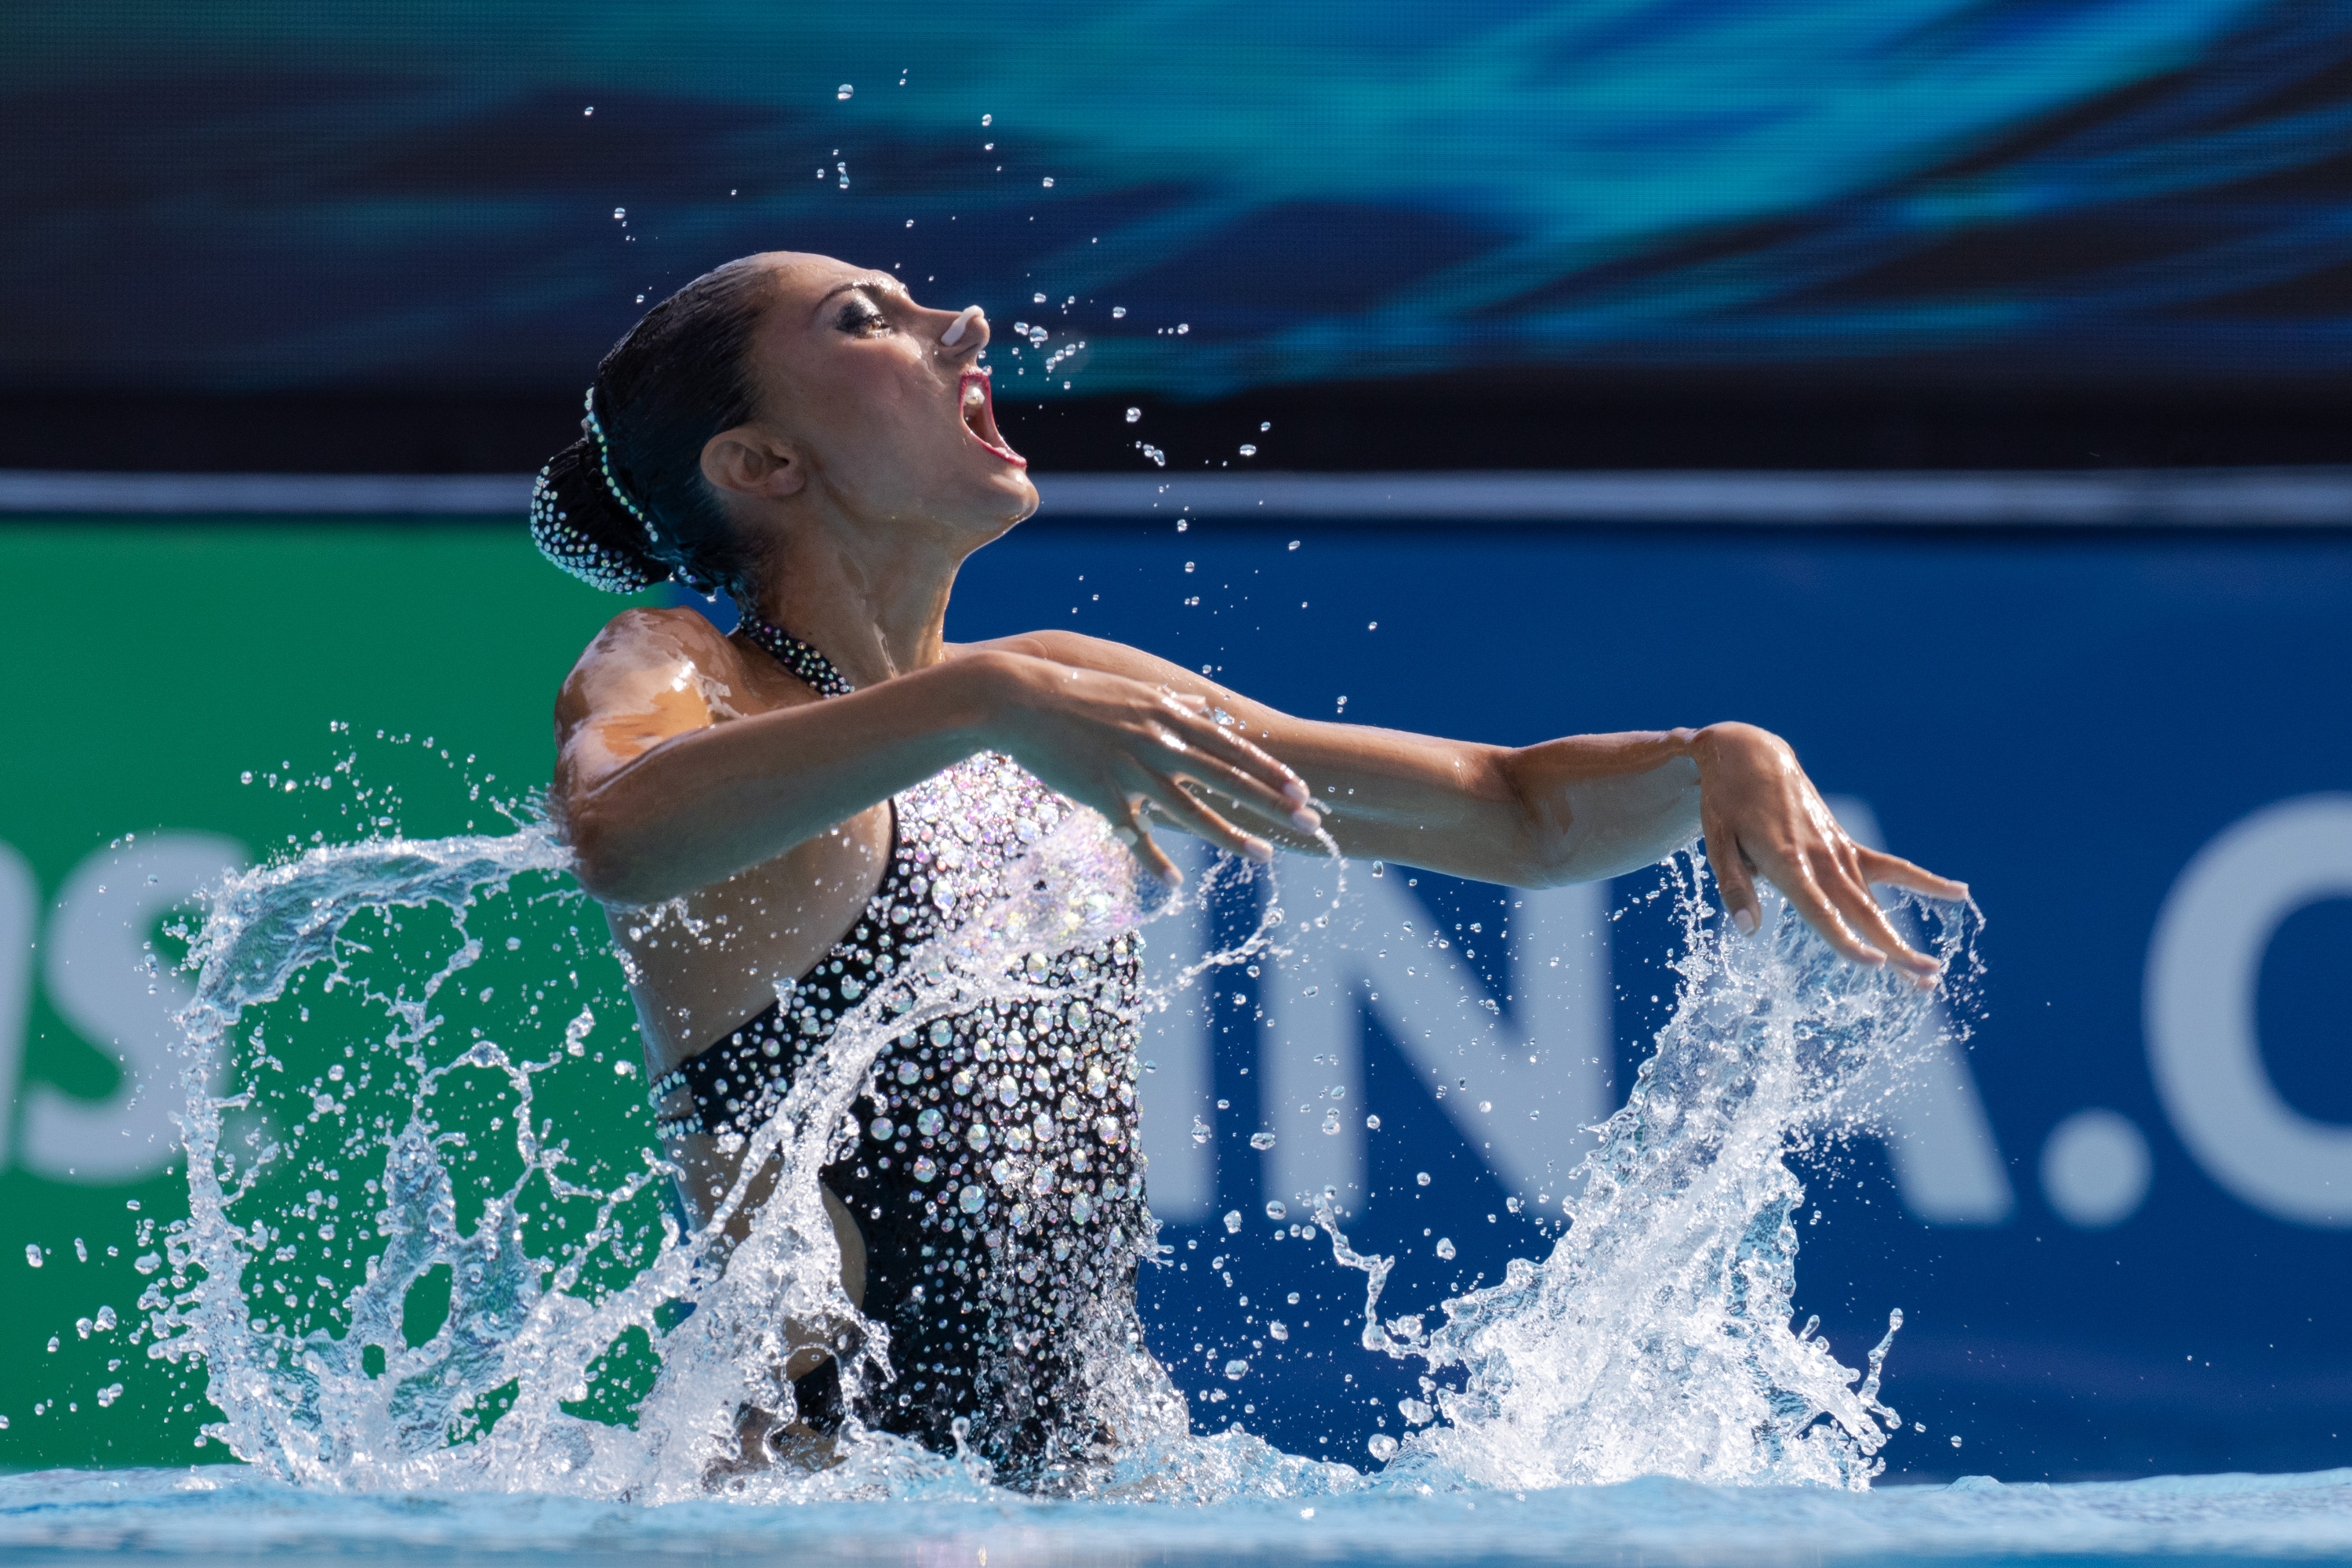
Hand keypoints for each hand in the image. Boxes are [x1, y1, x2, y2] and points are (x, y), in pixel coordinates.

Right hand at [980, 653, 1320, 883]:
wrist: (1022, 698)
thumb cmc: (1079, 694)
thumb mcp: (1136, 691)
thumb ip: (1175, 703)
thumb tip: (1207, 706)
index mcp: (1170, 716)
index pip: (1233, 747)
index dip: (1270, 771)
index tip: (1302, 791)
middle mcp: (1160, 741)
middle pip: (1227, 778)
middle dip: (1273, 804)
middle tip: (1309, 824)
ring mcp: (1132, 768)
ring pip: (1192, 810)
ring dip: (1231, 837)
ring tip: (1263, 857)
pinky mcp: (1102, 792)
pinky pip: (1135, 833)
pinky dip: (1154, 860)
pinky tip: (1174, 882)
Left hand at [1690, 723, 1966, 984]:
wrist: (1750, 754)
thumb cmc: (1726, 802)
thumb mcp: (1716, 842)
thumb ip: (1735, 887)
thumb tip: (1748, 931)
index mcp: (1787, 861)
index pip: (1822, 912)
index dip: (1849, 941)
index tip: (1876, 965)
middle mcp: (1820, 857)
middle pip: (1862, 913)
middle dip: (1895, 950)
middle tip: (1927, 981)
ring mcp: (1838, 850)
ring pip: (1875, 902)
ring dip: (1902, 939)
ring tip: (1932, 974)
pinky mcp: (1845, 843)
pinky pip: (1891, 867)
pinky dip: (1924, 881)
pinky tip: (1958, 892)